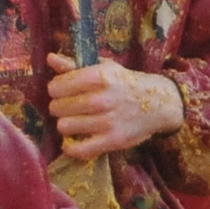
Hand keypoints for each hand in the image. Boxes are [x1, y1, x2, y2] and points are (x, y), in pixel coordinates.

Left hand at [43, 55, 184, 158]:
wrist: (159, 103)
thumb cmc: (124, 83)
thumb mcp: (103, 68)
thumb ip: (74, 65)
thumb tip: (50, 58)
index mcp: (99, 76)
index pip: (57, 86)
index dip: (55, 89)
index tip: (61, 91)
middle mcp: (103, 98)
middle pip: (58, 107)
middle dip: (59, 107)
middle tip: (68, 107)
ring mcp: (108, 121)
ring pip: (65, 126)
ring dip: (65, 124)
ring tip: (74, 121)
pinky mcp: (113, 141)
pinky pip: (80, 149)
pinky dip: (71, 147)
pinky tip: (73, 140)